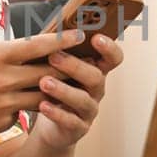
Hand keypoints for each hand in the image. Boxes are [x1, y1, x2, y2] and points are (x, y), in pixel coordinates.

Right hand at [0, 30, 83, 138]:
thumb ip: (6, 49)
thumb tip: (34, 45)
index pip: (38, 46)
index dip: (63, 41)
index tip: (80, 36)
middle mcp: (3, 79)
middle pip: (48, 73)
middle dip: (67, 68)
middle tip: (83, 63)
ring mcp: (3, 103)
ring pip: (42, 97)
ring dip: (54, 91)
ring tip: (65, 85)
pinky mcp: (2, 122)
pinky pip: (23, 114)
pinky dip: (25, 108)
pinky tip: (21, 105)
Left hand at [31, 33, 123, 150]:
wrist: (50, 125)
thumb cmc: (55, 86)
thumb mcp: (59, 69)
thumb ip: (60, 51)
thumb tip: (50, 29)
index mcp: (96, 69)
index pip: (113, 58)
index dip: (109, 48)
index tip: (96, 38)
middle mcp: (97, 89)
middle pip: (95, 77)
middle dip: (74, 66)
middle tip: (53, 57)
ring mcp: (89, 110)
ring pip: (82, 100)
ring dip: (63, 90)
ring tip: (44, 82)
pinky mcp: (78, 128)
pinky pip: (71, 121)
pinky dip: (57, 113)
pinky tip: (43, 105)